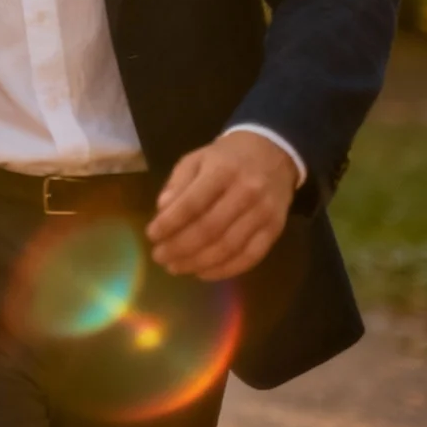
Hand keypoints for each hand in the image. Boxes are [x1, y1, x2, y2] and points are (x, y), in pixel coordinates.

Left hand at [147, 129, 298, 281]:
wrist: (272, 153)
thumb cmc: (226, 158)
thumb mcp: (197, 159)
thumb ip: (178, 184)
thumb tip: (162, 210)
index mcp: (222, 171)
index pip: (192, 203)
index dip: (169, 223)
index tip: (151, 235)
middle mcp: (246, 192)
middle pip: (210, 229)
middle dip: (180, 247)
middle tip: (160, 257)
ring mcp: (264, 213)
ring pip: (229, 247)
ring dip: (198, 262)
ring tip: (176, 267)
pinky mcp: (275, 229)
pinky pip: (250, 257)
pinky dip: (225, 270)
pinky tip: (203, 273)